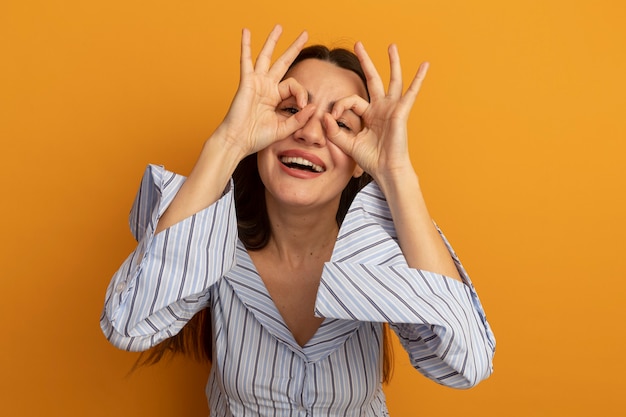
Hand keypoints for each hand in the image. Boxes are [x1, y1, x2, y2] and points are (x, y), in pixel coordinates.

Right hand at [217, 25, 315, 156]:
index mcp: (275, 97)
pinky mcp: (246, 82)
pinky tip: (246, 32)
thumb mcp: (284, 128)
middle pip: (283, 62)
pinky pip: (246, 60)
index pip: (294, 86)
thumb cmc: (257, 137)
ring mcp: (256, 82)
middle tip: (305, 34)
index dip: (301, 93)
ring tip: (279, 27)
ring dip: (272, 41)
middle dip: (294, 48)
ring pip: (266, 57)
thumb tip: (313, 106)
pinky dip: (245, 46)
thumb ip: (298, 118)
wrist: (238, 141)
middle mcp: (266, 87)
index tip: (303, 106)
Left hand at [324, 42, 428, 183]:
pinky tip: (425, 65)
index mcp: (369, 115)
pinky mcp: (401, 111)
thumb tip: (325, 117)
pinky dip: (419, 78)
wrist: (386, 169)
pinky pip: (411, 92)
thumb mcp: (347, 144)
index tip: (332, 118)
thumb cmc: (371, 159)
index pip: (351, 100)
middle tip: (358, 44)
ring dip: (392, 62)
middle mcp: (381, 108)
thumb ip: (335, 132)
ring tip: (391, 46)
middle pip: (373, 79)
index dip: (339, 106)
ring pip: (393, 80)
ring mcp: (392, 108)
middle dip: (365, 61)